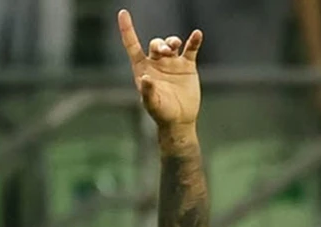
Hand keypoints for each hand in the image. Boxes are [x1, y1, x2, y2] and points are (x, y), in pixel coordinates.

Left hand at [118, 9, 201, 128]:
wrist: (179, 119)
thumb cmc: (161, 113)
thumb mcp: (152, 104)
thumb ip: (147, 92)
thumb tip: (146, 78)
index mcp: (143, 68)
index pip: (132, 45)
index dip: (127, 30)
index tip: (123, 14)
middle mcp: (156, 62)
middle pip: (156, 44)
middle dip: (161, 45)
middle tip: (167, 52)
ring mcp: (172, 63)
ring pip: (171, 44)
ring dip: (173, 41)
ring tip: (176, 46)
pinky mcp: (187, 65)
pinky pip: (191, 49)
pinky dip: (194, 41)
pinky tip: (197, 35)